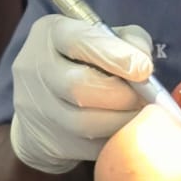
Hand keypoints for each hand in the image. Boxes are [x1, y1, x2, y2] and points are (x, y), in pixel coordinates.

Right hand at [10, 15, 153, 173]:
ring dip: (122, 121)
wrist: (42, 103)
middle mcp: (35, 68)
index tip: (145, 69)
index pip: (80, 41)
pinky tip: (124, 132)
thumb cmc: (83, 62)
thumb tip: (144, 65)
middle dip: (122, 95)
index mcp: (50, 33)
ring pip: (85, 124)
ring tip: (139, 115)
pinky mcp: (47, 141)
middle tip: (145, 98)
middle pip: (80, 87)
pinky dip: (114, 141)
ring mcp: (36, 108)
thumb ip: (129, 41)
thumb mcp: (104, 38)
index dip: (116, 56)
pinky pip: (89, 148)